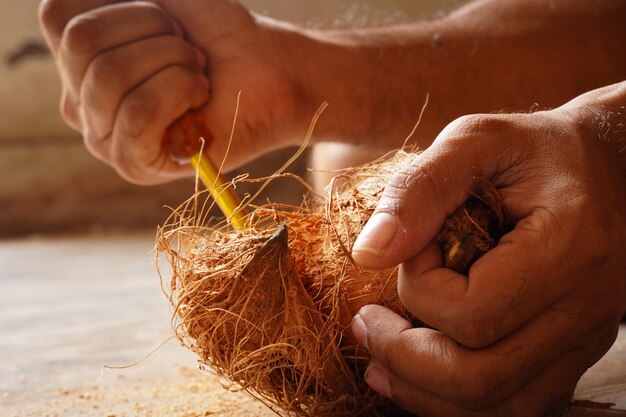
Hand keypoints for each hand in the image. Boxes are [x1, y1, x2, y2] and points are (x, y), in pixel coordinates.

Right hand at [39, 0, 307, 183]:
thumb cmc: (219, 33)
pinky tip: (200, 96)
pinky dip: (179, 92)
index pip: (59, 15)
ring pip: (108, 77)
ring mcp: (103, 135)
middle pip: (82, 43)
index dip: (124, 5)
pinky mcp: (134, 164)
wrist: (270, 71)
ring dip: (172, 61)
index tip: (168, 21)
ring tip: (198, 72)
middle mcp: (79, 98)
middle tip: (189, 50)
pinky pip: (137, 115)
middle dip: (153, 31)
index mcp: (77, 58)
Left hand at [350, 84, 625, 415]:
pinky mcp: (572, 355)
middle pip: (480, 377)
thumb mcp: (475, 141)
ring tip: (378, 358)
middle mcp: (585, 307)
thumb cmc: (533, 151)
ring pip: (497, 406)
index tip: (412, 252)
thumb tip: (367, 254)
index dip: (418, 289)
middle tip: (365, 323)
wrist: (603, 169)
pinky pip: (514, 406)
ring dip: (423, 392)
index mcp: (569, 247)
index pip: (472, 312)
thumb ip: (419, 190)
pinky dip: (455, 401)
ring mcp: (584, 340)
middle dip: (403, 357)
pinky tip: (416, 376)